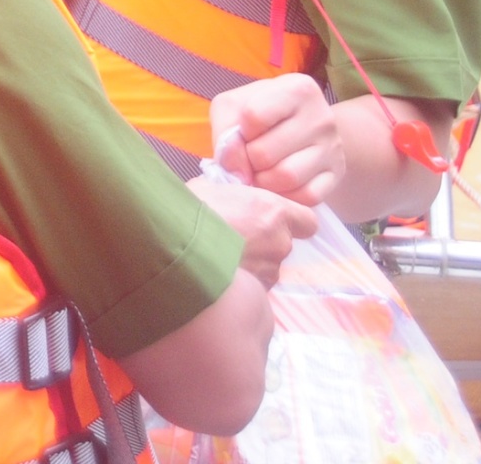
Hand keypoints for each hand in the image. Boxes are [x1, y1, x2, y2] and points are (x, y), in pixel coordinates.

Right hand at [188, 177, 317, 286]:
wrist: (173, 248)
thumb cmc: (188, 212)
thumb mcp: (209, 187)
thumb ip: (231, 192)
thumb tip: (229, 193)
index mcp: (273, 211)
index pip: (308, 221)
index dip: (293, 222)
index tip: (273, 220)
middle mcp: (279, 242)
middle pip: (282, 243)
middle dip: (263, 242)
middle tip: (233, 237)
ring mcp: (269, 271)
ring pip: (268, 267)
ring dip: (252, 263)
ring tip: (222, 258)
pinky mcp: (256, 293)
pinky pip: (255, 285)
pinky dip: (243, 281)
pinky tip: (219, 274)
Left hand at [210, 73, 343, 206]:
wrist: (300, 128)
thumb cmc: (260, 113)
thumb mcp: (233, 107)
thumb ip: (225, 131)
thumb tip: (236, 170)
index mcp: (297, 88)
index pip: (253, 116)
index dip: (239, 132)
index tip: (243, 132)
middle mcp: (322, 116)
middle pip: (265, 153)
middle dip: (248, 161)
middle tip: (249, 158)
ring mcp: (333, 147)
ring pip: (286, 177)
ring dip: (263, 181)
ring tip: (260, 172)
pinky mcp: (337, 175)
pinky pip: (306, 197)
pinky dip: (285, 196)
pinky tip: (279, 184)